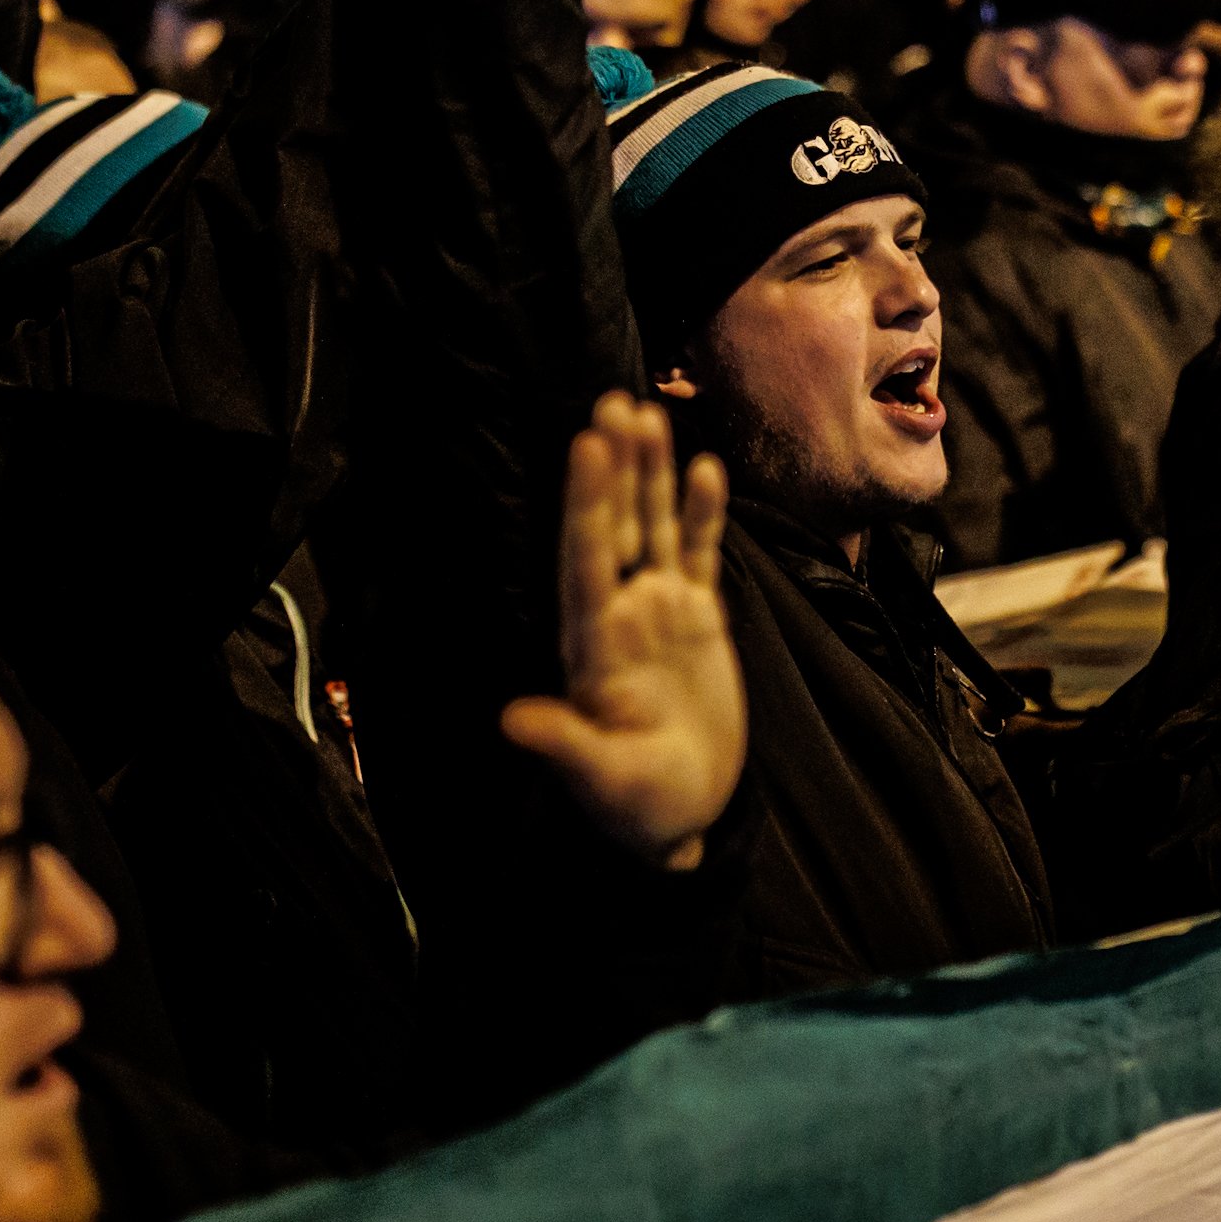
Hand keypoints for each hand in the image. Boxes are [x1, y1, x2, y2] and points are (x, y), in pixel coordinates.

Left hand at [499, 393, 742, 870]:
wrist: (683, 816)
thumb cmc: (637, 808)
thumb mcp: (603, 782)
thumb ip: (565, 746)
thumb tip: (514, 719)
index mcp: (593, 644)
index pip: (587, 558)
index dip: (587, 503)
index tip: (585, 446)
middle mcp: (620, 615)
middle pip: (615, 527)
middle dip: (614, 469)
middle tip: (612, 404)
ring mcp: (660, 613)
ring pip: (654, 528)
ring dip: (650, 474)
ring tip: (648, 412)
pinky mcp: (698, 621)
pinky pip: (700, 556)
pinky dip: (703, 515)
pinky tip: (706, 467)